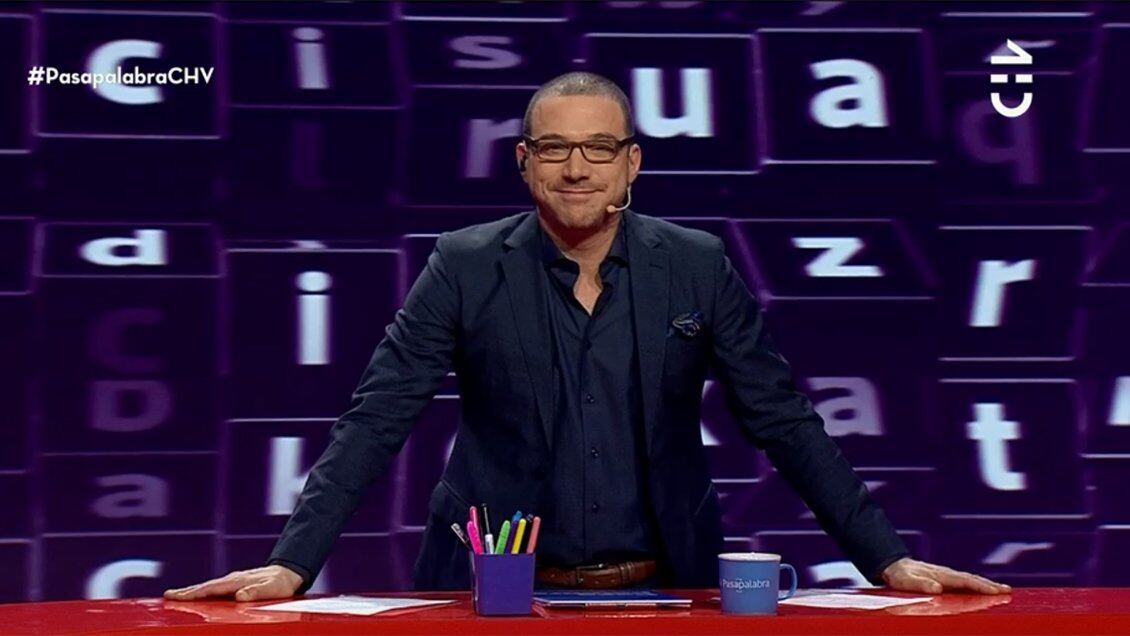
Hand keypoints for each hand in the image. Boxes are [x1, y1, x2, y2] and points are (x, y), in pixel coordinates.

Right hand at [163, 565, 303, 601]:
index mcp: (238, 581)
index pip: (212, 588)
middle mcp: (233, 580)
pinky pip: (215, 589)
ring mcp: (233, 581)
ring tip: (175, 597)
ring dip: (192, 592)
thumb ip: (257, 591)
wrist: (288, 573)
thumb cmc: (281, 584)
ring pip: (209, 587)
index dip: (194, 593)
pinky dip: (203, 592)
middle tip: (167, 596)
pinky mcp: (235, 585)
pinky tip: (196, 597)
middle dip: (186, 592)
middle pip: (206, 586)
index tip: (177, 596)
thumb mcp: (273, 589)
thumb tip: (240, 595)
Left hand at [880, 557, 1011, 594]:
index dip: (981, 586)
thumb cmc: (900, 576)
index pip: (965, 581)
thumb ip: (920, 584)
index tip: (996, 591)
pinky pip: (964, 583)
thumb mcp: (906, 581)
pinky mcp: (944, 580)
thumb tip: (937, 588)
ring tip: (1002, 591)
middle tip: (1007, 591)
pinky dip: (976, 586)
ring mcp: (946, 576)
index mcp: (940, 575)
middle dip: (989, 585)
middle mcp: (946, 574)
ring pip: (970, 580)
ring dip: (985, 585)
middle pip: (972, 579)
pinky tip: (982, 591)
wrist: (893, 566)